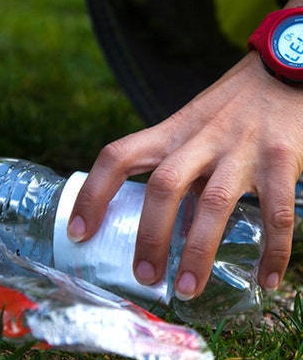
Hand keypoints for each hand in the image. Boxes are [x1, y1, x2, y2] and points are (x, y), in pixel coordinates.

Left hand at [69, 50, 302, 298]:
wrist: (289, 70)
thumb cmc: (234, 109)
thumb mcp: (194, 128)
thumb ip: (177, 169)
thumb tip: (155, 229)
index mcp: (171, 131)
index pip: (117, 156)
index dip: (93, 194)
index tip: (79, 233)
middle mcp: (202, 139)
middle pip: (163, 186)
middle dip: (149, 235)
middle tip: (143, 277)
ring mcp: (243, 150)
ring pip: (214, 203)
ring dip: (198, 251)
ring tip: (188, 289)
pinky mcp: (283, 161)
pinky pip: (276, 214)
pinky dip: (272, 251)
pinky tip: (266, 280)